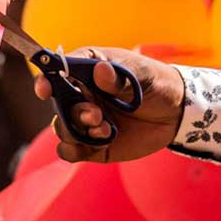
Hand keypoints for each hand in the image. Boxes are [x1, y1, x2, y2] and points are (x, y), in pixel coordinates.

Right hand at [34, 47, 186, 164]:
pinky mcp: (93, 145)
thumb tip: (100, 70)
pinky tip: (93, 145)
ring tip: (105, 129)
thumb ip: (120, 77)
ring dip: (76, 131)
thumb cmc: (156, 84)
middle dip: (72, 111)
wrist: (175, 113)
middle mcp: (81, 94)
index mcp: (88, 69)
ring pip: (62, 128)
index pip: (59, 70)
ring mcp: (86, 120)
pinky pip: (70, 151)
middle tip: (96, 114)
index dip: (47, 78)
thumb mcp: (143, 75)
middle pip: (58, 103)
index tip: (45, 89)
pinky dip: (72, 150)